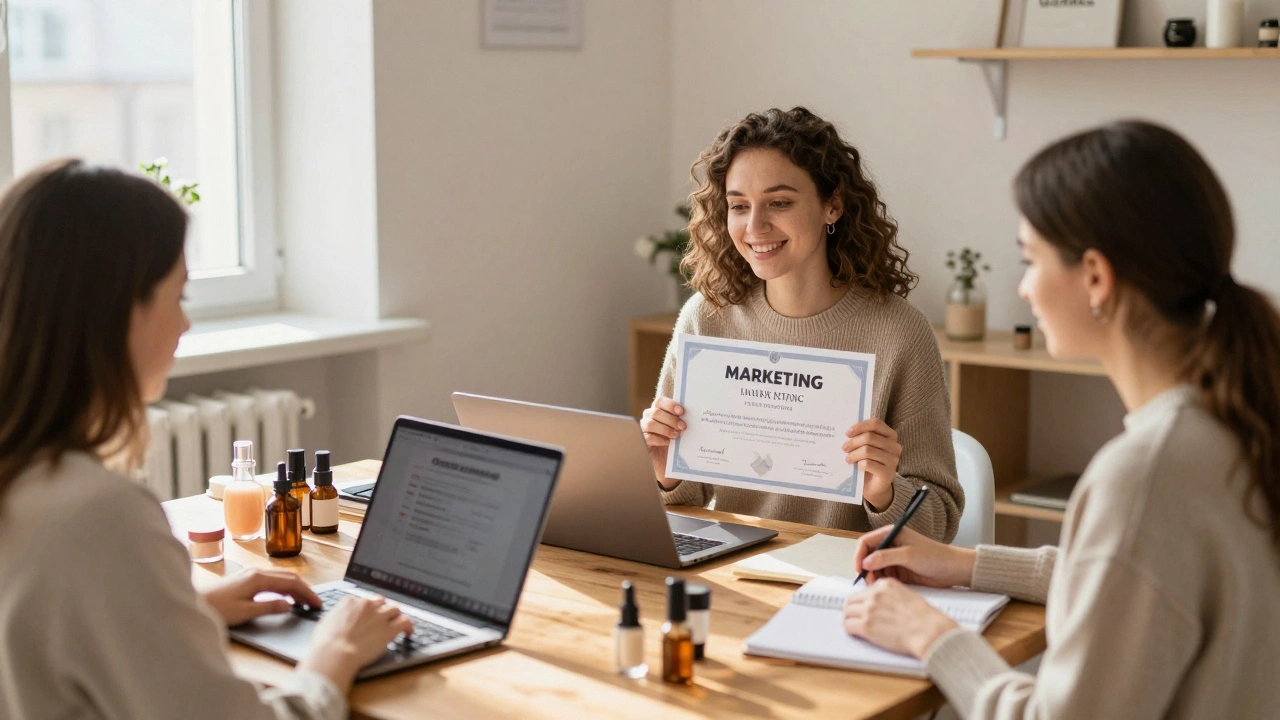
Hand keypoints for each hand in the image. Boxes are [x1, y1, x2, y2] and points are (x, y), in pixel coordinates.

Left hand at [200, 568, 322, 626]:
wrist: (194, 604)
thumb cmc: (217, 610)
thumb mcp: (245, 612)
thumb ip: (269, 607)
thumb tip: (289, 605)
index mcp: (259, 578)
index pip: (292, 583)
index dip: (307, 594)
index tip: (318, 604)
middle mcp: (256, 572)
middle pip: (289, 576)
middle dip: (305, 589)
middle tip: (315, 604)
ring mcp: (251, 573)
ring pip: (281, 576)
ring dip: (295, 587)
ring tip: (304, 602)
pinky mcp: (246, 578)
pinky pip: (272, 579)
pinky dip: (284, 587)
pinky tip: (285, 597)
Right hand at [299, 596, 414, 692]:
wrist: (334, 653)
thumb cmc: (325, 643)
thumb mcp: (325, 623)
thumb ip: (336, 618)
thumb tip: (337, 620)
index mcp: (350, 601)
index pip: (365, 601)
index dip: (368, 610)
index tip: (369, 617)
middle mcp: (367, 605)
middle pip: (381, 602)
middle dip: (383, 610)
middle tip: (384, 620)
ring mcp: (379, 616)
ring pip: (395, 609)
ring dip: (396, 616)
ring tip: (398, 624)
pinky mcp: (389, 629)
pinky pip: (405, 622)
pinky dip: (409, 626)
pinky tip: (408, 632)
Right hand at [641, 397, 685, 447]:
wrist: (667, 458)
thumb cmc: (674, 440)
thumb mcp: (678, 429)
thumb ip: (680, 421)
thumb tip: (688, 417)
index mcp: (657, 410)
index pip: (660, 401)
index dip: (670, 405)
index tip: (681, 411)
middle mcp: (648, 417)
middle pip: (656, 413)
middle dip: (671, 419)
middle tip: (682, 426)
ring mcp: (643, 428)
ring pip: (650, 424)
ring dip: (665, 429)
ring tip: (676, 435)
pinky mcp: (642, 441)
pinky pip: (647, 437)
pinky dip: (659, 439)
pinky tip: (667, 442)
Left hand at [842, 418, 901, 509]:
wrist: (874, 486)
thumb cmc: (869, 463)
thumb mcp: (866, 447)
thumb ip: (861, 437)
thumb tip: (847, 432)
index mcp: (890, 435)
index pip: (876, 424)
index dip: (860, 426)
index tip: (847, 433)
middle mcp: (895, 446)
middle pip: (869, 437)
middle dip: (853, 442)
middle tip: (844, 448)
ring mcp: (893, 460)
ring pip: (867, 451)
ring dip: (853, 454)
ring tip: (848, 459)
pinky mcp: (888, 473)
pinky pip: (868, 464)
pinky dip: (858, 465)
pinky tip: (856, 467)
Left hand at [843, 578, 957, 657]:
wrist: (930, 632)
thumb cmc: (925, 619)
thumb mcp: (908, 596)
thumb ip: (891, 596)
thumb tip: (882, 605)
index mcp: (886, 584)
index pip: (865, 590)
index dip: (864, 601)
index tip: (863, 607)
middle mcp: (875, 594)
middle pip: (852, 599)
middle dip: (853, 608)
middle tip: (855, 616)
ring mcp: (869, 609)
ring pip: (847, 612)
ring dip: (850, 619)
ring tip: (854, 625)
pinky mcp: (866, 626)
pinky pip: (847, 626)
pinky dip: (850, 630)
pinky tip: (856, 633)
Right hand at [853, 525, 975, 587]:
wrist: (953, 570)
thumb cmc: (934, 557)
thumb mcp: (908, 555)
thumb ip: (885, 557)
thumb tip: (865, 563)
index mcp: (891, 533)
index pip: (866, 541)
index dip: (860, 555)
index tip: (859, 569)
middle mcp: (890, 544)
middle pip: (868, 555)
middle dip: (866, 568)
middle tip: (868, 581)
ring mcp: (894, 558)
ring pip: (874, 567)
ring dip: (873, 576)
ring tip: (877, 586)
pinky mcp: (899, 571)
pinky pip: (883, 576)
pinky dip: (881, 582)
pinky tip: (884, 587)